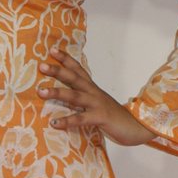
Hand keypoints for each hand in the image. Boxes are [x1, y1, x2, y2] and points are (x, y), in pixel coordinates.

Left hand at [38, 46, 153, 146]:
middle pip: (74, 78)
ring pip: (75, 96)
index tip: (52, 50)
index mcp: (93, 88)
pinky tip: (55, 122)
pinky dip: (67, 120)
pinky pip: (81, 119)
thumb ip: (82, 100)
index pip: (79, 70)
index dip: (66, 59)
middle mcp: (94, 93)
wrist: (137, 127)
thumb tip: (64, 98)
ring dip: (57, 92)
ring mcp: (97, 104)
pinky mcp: (100, 118)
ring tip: (41, 91)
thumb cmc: (113, 118)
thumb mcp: (96, 104)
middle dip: (57, 71)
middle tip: (41, 66)